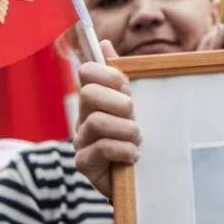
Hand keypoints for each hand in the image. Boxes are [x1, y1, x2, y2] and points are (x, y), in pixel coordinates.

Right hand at [74, 40, 140, 198]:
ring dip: (126, 130)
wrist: (142, 181)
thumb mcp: (133, 105)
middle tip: (135, 118)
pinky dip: (123, 150)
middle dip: (120, 104)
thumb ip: (120, 76)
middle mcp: (82, 117)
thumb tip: (105, 43)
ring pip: (97, 122)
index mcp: (95, 99)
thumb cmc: (136, 138)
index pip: (88, 72)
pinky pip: (101, 148)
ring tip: (137, 140)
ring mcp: (80, 141)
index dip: (109, 75)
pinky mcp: (83, 164)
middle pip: (89, 94)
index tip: (126, 87)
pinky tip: (133, 157)